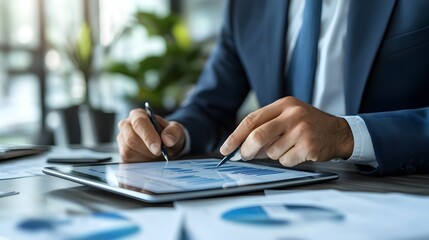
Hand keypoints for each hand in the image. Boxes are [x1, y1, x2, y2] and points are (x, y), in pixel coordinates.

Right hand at [117, 108, 185, 161]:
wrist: (166, 145)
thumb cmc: (168, 134)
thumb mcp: (176, 130)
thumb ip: (174, 132)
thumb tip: (168, 139)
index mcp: (138, 115)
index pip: (139, 123)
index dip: (148, 136)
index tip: (158, 148)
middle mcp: (126, 125)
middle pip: (131, 139)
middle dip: (147, 149)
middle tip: (160, 154)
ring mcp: (122, 139)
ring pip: (128, 151)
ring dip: (145, 157)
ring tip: (156, 156)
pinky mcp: (122, 153)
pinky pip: (128, 161)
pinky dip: (141, 163)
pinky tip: (149, 160)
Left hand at [220, 97, 353, 166]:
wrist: (339, 132)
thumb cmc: (308, 125)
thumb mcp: (288, 117)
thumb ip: (266, 127)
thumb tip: (241, 147)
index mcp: (284, 104)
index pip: (252, 119)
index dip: (236, 135)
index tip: (226, 148)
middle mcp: (292, 115)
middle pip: (258, 136)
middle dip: (246, 150)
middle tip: (244, 156)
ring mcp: (302, 130)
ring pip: (272, 152)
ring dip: (275, 154)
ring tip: (289, 146)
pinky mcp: (309, 146)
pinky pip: (285, 160)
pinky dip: (288, 160)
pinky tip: (299, 152)